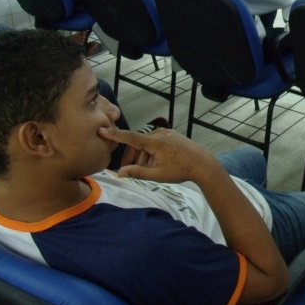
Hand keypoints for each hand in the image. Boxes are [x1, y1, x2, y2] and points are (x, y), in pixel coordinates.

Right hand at [98, 127, 216, 181]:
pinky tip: (156, 164)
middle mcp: (160, 134)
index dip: (115, 134)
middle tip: (129, 171)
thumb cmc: (181, 170)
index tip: (102, 129)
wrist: (203, 164)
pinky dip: (151, 152)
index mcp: (155, 142)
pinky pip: (155, 142)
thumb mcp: (158, 174)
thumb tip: (120, 173)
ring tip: (148, 170)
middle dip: (132, 157)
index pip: (130, 137)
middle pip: (137, 143)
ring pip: (146, 144)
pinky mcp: (171, 135)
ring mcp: (166, 133)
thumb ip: (138, 172)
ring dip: (143, 156)